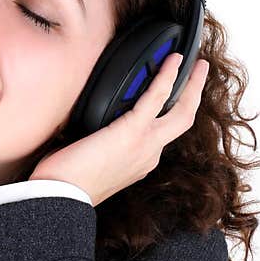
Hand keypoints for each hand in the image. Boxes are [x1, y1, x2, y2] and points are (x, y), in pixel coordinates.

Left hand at [29, 52, 210, 206]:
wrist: (60, 198)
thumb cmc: (65, 185)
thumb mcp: (89, 164)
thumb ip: (98, 147)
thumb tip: (81, 131)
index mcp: (139, 163)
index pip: (161, 134)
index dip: (167, 113)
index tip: (168, 97)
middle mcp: (149, 155)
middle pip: (183, 122)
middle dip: (194, 96)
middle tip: (199, 74)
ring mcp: (146, 144)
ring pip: (181, 111)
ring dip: (191, 84)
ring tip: (196, 63)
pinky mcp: (133, 132)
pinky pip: (156, 98)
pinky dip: (166, 77)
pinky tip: (172, 61)